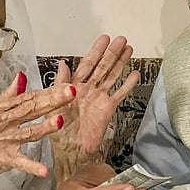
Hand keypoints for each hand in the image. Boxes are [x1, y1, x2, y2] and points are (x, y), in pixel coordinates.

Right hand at [0, 72, 75, 188]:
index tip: (66, 85)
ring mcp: (1, 141)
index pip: (27, 97)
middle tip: (70, 93)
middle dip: (51, 101)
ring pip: (26, 133)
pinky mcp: (0, 159)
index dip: (48, 91)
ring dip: (44, 128)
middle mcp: (1, 123)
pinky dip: (31, 167)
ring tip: (60, 121)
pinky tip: (45, 170)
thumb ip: (8, 96)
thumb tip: (22, 77)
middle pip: (29, 109)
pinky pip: (18, 163)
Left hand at [50, 35, 139, 178]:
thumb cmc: (58, 130)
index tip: (104, 39)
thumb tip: (62, 64)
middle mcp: (87, 89)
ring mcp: (99, 98)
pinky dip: (128, 85)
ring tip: (129, 50)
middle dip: (112, 53)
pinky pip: (120, 94)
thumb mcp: (54, 104)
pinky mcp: (108, 108)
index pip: (87, 64)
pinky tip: (135, 75)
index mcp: (73, 86)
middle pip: (102, 67)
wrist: (71, 150)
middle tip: (121, 40)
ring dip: (121, 63)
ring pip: (112, 76)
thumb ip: (59, 84)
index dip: (96, 51)